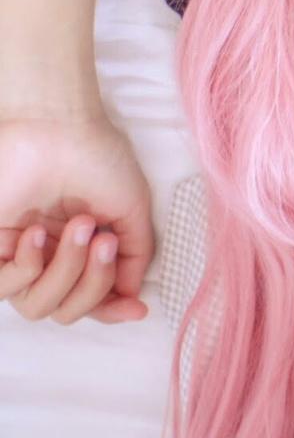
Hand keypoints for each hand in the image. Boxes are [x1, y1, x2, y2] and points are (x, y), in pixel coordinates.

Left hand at [0, 114, 152, 323]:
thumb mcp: (132, 207)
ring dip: (66, 271)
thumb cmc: (98, 158)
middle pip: (67, 310)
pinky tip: (39, 232)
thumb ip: (137, 252)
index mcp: (84, 249)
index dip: (113, 310)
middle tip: (103, 240)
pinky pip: (6, 287)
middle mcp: (52, 256)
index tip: (137, 309)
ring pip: (38, 306)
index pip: (93, 298)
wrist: (59, 128)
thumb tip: (130, 292)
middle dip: (93, 283)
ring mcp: (22, 253)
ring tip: (79, 227)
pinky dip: (28, 267)